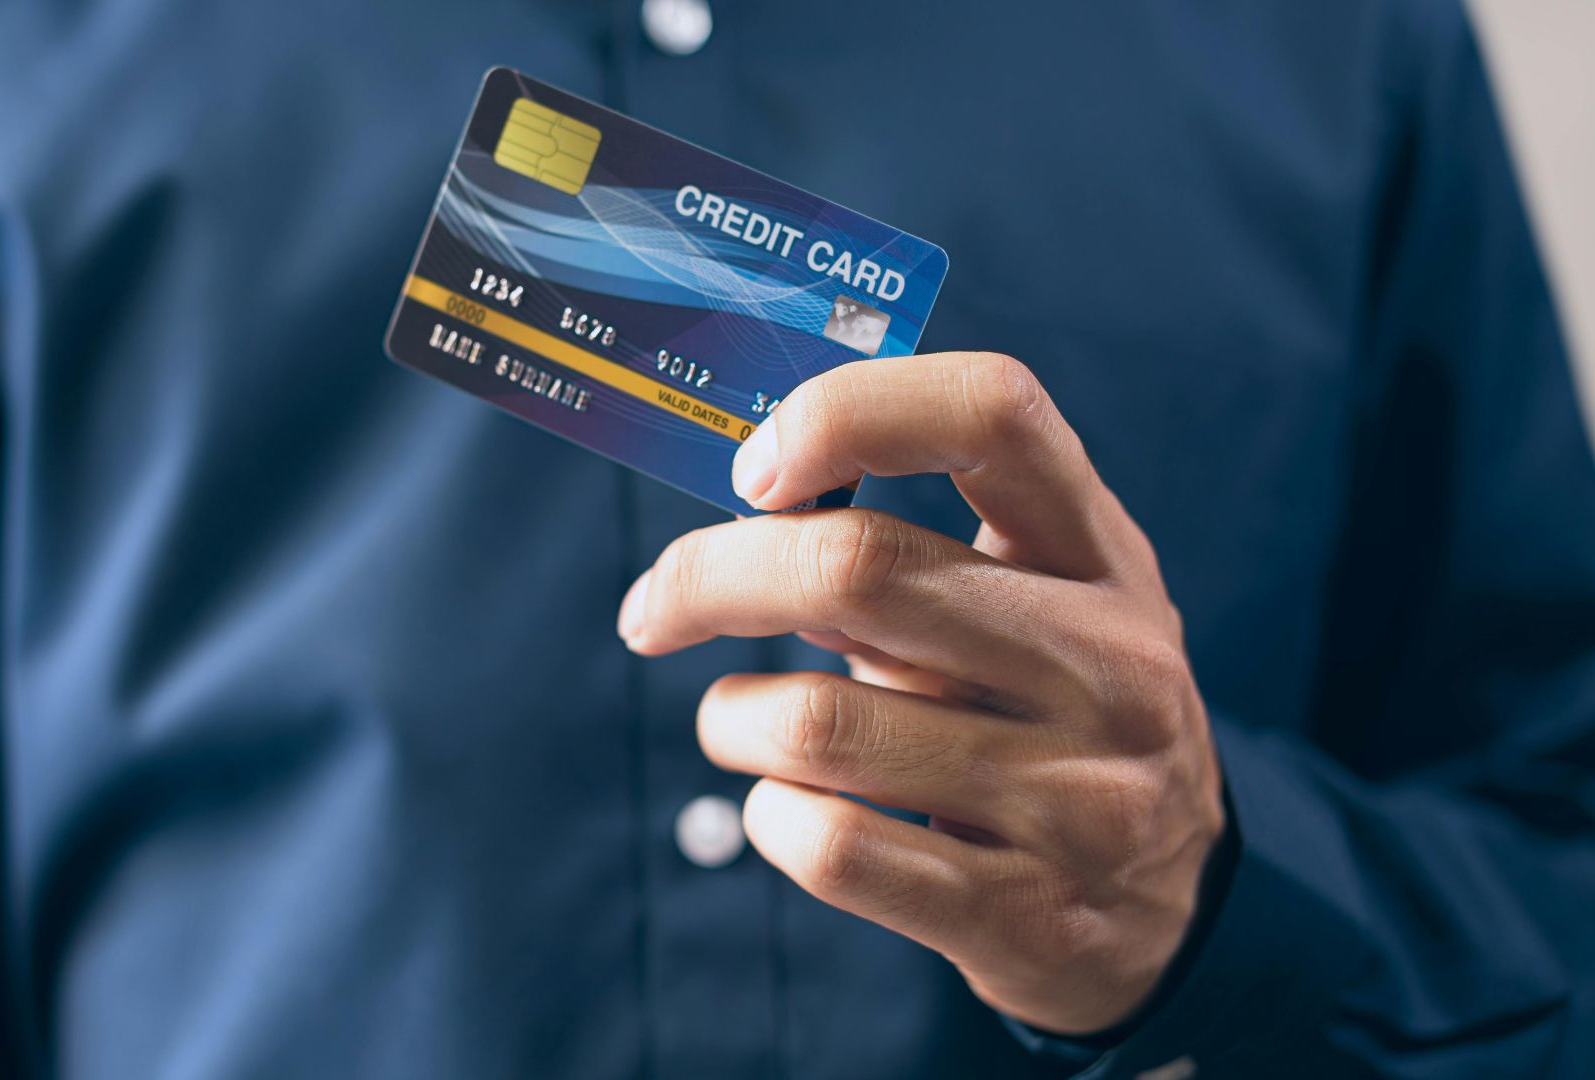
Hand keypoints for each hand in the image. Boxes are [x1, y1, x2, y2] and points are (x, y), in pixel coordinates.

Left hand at [617, 353, 1224, 1034]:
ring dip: (731, 717)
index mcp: (1102, 556)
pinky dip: (769, 817)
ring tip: (738, 723)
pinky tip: (785, 809)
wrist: (1173, 913)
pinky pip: (832, 850)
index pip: (991, 412)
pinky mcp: (1023, 916)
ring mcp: (1078, 796)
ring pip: (816, 724)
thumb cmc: (1058, 717)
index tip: (755, 471)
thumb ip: (915, 553)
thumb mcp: (1040, 608)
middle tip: (657, 608)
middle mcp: (1107, 664)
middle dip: (711, 579)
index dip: (847, 413)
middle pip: (859, 568)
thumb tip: (742, 532)